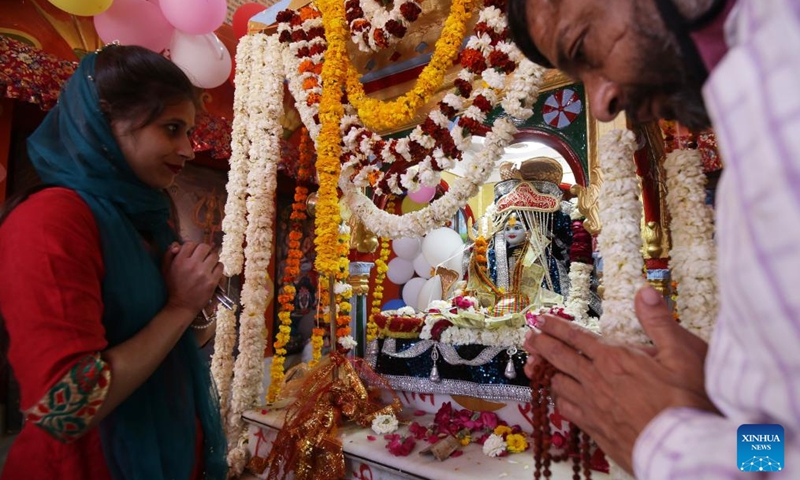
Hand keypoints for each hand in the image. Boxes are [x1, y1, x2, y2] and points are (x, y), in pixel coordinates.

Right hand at [162, 241, 223, 313]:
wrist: (181, 305)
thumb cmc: (172, 287)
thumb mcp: (165, 269)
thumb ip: (168, 254)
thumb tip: (177, 245)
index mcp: (180, 260)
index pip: (191, 244)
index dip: (193, 247)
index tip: (193, 253)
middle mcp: (192, 265)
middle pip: (205, 247)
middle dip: (205, 250)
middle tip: (203, 257)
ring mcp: (203, 273)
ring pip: (214, 255)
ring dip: (212, 258)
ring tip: (209, 264)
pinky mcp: (212, 281)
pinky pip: (220, 266)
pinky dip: (218, 267)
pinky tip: (213, 271)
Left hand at [522, 286, 717, 473]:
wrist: (684, 450)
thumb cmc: (688, 401)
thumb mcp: (682, 353)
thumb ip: (659, 321)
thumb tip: (643, 292)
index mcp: (615, 359)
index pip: (577, 337)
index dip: (556, 326)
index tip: (541, 320)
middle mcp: (597, 381)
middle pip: (560, 358)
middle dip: (541, 345)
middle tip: (528, 338)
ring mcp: (594, 407)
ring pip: (559, 385)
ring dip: (545, 373)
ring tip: (534, 366)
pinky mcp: (596, 430)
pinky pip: (567, 411)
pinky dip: (559, 400)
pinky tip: (558, 399)